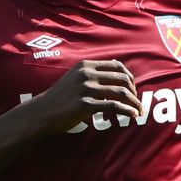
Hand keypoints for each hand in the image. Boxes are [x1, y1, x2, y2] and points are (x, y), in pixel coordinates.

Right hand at [28, 60, 142, 134]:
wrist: (42, 112)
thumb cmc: (60, 97)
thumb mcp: (74, 78)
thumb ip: (92, 73)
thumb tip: (117, 69)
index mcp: (85, 66)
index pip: (117, 66)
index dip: (129, 77)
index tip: (133, 88)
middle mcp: (87, 74)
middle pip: (122, 78)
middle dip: (134, 91)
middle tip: (137, 101)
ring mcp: (86, 89)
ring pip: (121, 92)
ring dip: (133, 102)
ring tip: (138, 110)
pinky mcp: (85, 105)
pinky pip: (113, 106)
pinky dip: (126, 110)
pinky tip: (131, 115)